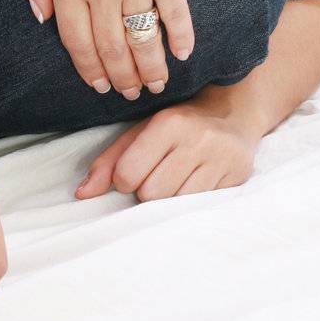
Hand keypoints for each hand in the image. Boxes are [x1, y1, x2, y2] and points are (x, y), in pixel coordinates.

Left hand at [13, 0, 193, 101]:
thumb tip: (41, 17)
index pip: (75, 40)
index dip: (88, 68)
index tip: (97, 85)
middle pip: (110, 46)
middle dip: (120, 78)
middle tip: (129, 93)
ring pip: (142, 37)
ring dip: (150, 68)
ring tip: (156, 83)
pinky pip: (175, 10)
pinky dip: (180, 36)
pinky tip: (182, 54)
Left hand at [75, 99, 258, 200]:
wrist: (231, 114)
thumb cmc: (177, 125)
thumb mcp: (141, 131)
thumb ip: (109, 161)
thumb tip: (82, 193)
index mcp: (168, 123)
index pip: (129, 173)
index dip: (124, 180)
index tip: (132, 173)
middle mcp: (197, 139)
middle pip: (152, 194)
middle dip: (147, 191)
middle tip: (156, 176)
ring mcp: (220, 159)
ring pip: (176, 204)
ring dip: (168, 199)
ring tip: (174, 180)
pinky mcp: (237, 176)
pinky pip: (201, 206)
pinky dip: (190, 202)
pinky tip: (193, 182)